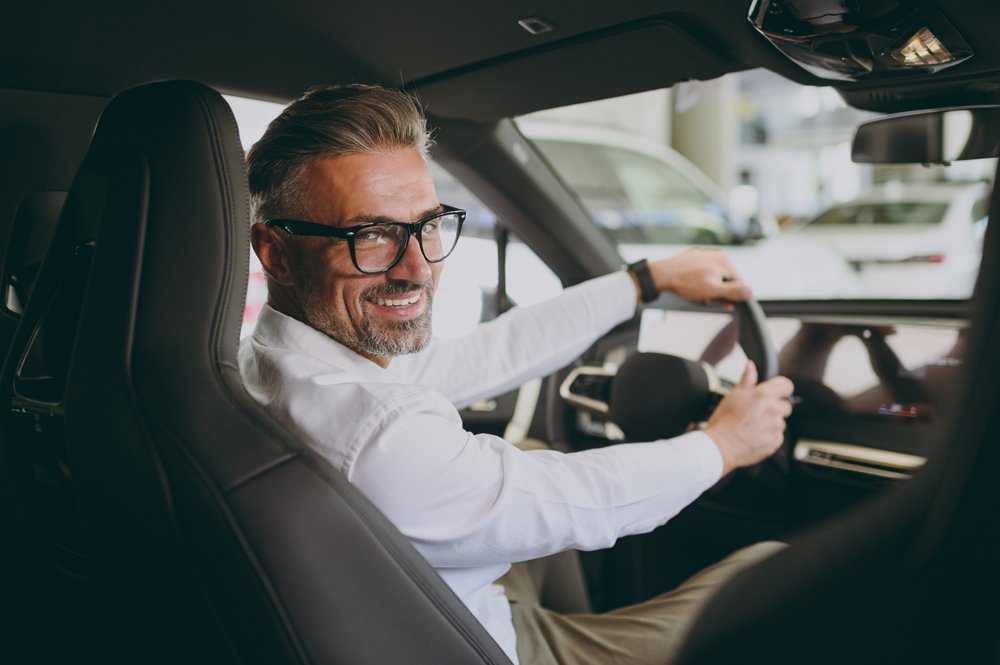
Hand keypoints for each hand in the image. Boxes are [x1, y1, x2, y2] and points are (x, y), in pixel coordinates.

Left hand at [648, 248, 751, 308]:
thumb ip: (734, 292)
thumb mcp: (713, 291)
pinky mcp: (694, 258)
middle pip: (726, 279)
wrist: (662, 275)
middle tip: (706, 298)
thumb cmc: (686, 283)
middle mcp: (716, 254)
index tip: (719, 301)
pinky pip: (703, 272)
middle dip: (718, 292)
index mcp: (724, 260)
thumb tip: (751, 292)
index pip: (739, 282)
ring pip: (714, 277)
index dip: (730, 295)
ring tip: (697, 292)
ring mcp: (704, 255)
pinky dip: (701, 281)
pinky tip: (692, 286)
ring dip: (709, 288)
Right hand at [702, 361, 794, 475]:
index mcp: (763, 395)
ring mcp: (776, 427)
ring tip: (753, 426)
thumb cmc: (724, 421)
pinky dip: (769, 435)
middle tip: (758, 412)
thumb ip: (746, 380)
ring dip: (771, 423)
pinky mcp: (776, 442)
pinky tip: (755, 436)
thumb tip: (751, 366)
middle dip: (775, 407)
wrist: (720, 447)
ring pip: (780, 421)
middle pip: (786, 405)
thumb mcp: (733, 396)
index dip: (781, 388)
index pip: (786, 385)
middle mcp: (773, 410)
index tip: (776, 392)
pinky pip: (778, 436)